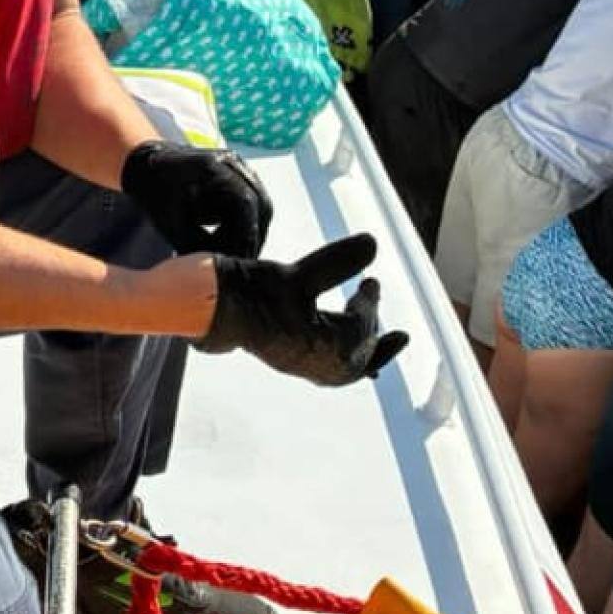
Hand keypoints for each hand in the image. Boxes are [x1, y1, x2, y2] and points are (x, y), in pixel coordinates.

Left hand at [121, 140, 271, 259]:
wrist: (146, 166)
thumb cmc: (155, 196)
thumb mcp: (173, 226)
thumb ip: (200, 247)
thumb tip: (226, 269)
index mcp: (213, 168)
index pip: (246, 206)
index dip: (246, 237)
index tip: (241, 261)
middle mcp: (231, 161)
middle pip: (260, 205)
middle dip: (253, 237)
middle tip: (244, 263)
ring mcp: (238, 165)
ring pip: (261, 204)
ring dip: (253, 230)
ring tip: (238, 253)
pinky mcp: (239, 173)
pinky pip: (254, 200)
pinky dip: (248, 221)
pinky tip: (234, 239)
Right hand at [198, 238, 406, 385]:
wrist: (212, 308)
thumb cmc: (253, 290)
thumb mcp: (300, 273)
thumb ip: (338, 262)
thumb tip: (374, 243)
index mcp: (325, 345)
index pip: (359, 325)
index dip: (369, 303)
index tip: (371, 282)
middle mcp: (317, 363)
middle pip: (359, 358)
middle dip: (378, 342)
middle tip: (400, 337)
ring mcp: (302, 365)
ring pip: (344, 368)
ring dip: (363, 354)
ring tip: (377, 345)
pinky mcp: (289, 360)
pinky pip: (327, 369)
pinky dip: (343, 361)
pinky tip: (342, 350)